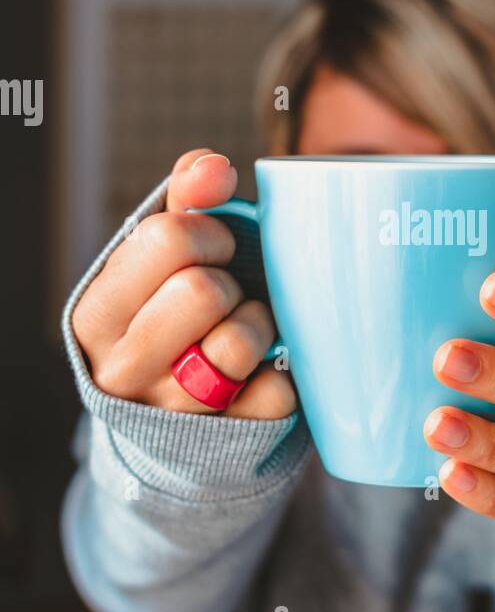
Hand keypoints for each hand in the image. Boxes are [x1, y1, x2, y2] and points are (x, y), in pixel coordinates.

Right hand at [71, 149, 296, 418]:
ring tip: (242, 330)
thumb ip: (184, 199)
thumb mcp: (158, 258)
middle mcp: (122, 369)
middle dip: (228, 281)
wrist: (169, 424)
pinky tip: (261, 371)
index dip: (208, 233)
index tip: (211, 250)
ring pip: (239, 342)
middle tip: (226, 293)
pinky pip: (279, 391)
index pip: (167, 237)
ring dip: (257, 324)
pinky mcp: (224, 442)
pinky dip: (282, 372)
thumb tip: (214, 169)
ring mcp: (172, 414)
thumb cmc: (167, 314)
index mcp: (95, 314)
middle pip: (204, 289)